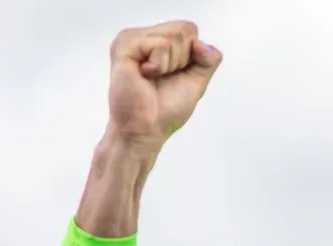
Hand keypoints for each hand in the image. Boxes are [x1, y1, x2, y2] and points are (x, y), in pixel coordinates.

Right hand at [106, 20, 222, 148]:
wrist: (147, 129)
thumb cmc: (166, 108)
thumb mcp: (197, 80)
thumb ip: (208, 59)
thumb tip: (200, 43)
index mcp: (157, 41)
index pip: (189, 29)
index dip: (192, 56)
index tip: (174, 74)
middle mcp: (143, 36)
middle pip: (184, 30)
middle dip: (182, 59)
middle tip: (161, 77)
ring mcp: (132, 39)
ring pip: (174, 36)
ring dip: (171, 64)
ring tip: (151, 77)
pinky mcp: (124, 46)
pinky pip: (160, 44)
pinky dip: (160, 65)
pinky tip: (144, 75)